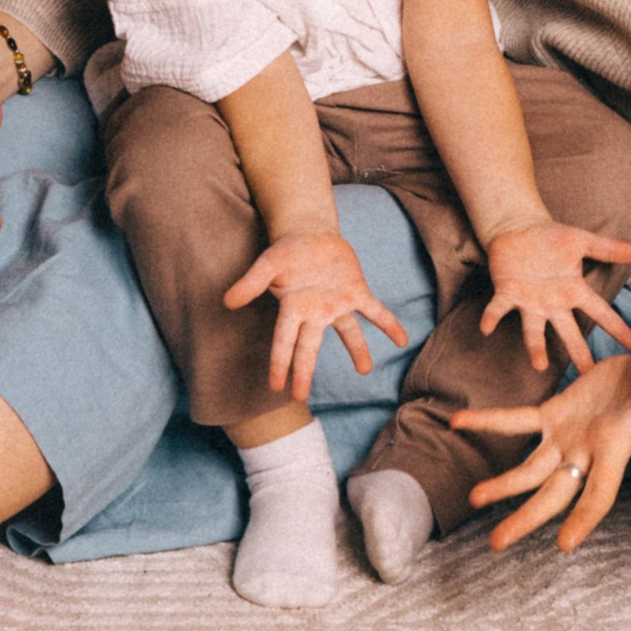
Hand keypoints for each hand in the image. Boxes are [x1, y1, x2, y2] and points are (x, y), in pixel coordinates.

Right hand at [222, 232, 412, 405]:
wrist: (310, 233)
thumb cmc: (286, 252)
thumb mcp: (267, 264)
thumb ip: (251, 283)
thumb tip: (227, 301)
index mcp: (293, 309)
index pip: (284, 341)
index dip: (280, 363)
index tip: (275, 387)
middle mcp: (315, 313)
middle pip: (308, 347)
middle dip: (304, 372)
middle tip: (300, 397)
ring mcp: (337, 304)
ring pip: (348, 333)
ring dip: (358, 351)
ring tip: (366, 370)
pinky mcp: (356, 292)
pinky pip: (374, 311)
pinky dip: (388, 325)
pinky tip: (402, 340)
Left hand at [455, 341, 630, 555]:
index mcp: (615, 449)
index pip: (600, 492)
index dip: (585, 518)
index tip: (565, 545)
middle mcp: (587, 453)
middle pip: (554, 494)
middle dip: (526, 518)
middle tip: (496, 543)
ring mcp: (567, 438)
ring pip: (530, 469)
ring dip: (502, 484)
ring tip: (473, 498)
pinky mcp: (553, 416)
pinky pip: (516, 421)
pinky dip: (488, 422)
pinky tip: (457, 422)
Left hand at [481, 217, 630, 374]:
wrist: (518, 229)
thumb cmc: (551, 238)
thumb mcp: (582, 241)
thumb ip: (606, 248)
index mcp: (573, 290)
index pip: (599, 311)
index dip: (615, 326)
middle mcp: (553, 303)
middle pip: (568, 330)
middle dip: (577, 351)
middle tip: (588, 374)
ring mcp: (529, 301)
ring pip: (533, 329)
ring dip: (535, 347)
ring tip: (539, 366)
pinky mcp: (507, 293)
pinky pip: (499, 308)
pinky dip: (492, 317)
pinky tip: (486, 328)